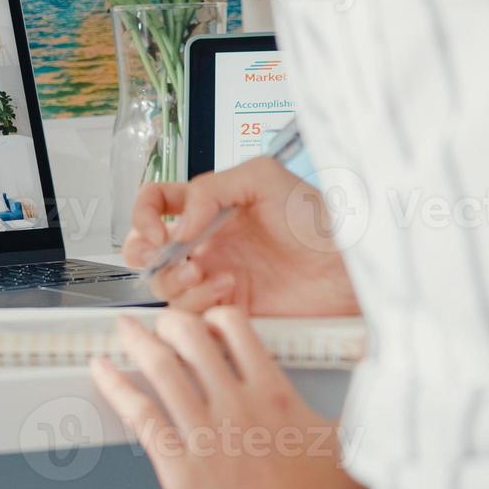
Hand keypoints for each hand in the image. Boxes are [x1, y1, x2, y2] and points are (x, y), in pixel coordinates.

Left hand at [92, 311, 363, 488]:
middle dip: (171, 320)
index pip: (238, 330)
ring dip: (137, 341)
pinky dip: (115, 386)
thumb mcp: (350, 450)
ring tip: (124, 329)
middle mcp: (235, 405)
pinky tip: (101, 370)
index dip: (219, 316)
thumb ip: (356, 413)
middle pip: (191, 339)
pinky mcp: (178, 464)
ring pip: (161, 368)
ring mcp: (204, 433)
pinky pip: (139, 413)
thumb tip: (377, 387)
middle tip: (160, 318)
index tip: (212, 318)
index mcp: (273, 396)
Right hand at [123, 155, 356, 316]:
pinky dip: (199, 300)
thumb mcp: (263, 178)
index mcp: (208, 207)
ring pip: (162, 284)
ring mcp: (213, 276)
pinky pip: (190, 311)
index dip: (143, 212)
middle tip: (162, 253)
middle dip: (143, 252)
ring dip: (173, 278)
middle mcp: (205, 241)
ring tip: (202, 271)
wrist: (345, 265)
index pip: (155, 202)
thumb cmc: (315, 219)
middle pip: (145, 248)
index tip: (157, 226)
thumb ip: (210, 189)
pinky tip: (227, 287)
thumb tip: (177, 224)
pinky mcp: (226, 308)